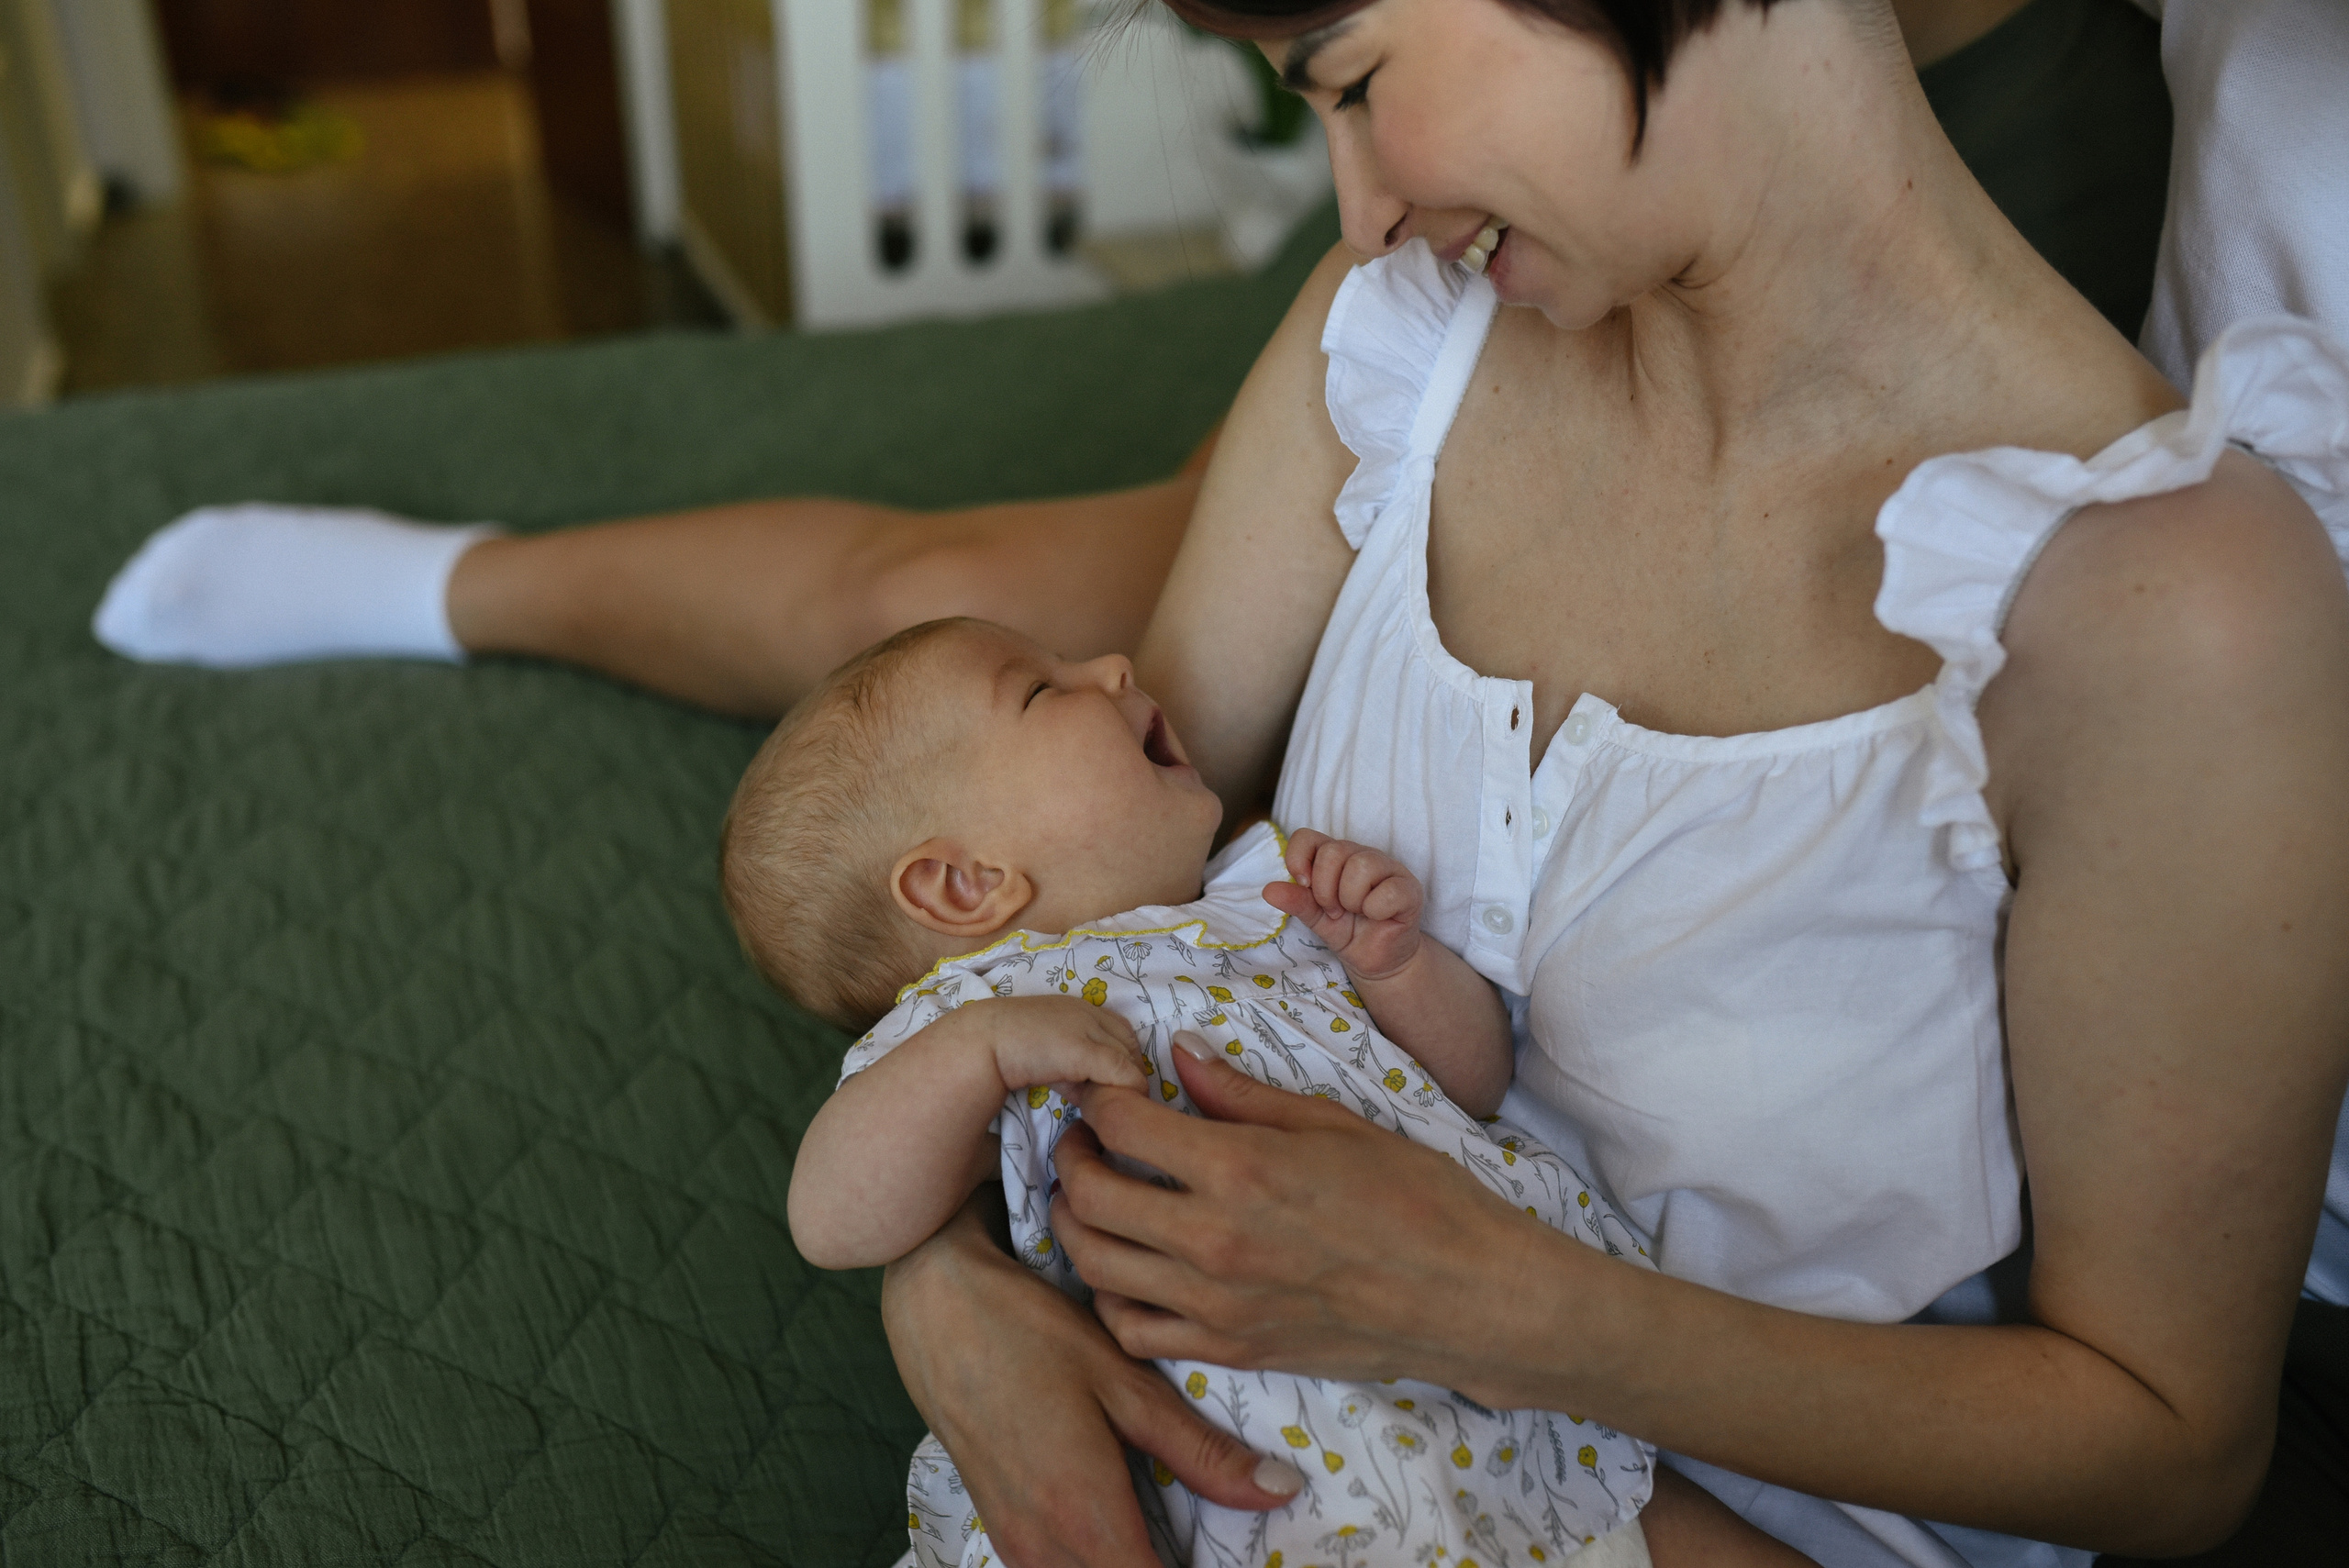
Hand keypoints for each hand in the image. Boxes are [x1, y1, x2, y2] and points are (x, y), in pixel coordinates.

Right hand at [883, 1192, 1307, 1567]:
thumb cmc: (1032, 1333)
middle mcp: (1044, 1550)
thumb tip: (1281, 1492)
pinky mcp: (1002, 1529)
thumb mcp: (1125, 1384)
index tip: (1251, 1558)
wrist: (936, 1305)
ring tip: (1181, 1535)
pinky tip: (1135, 1522)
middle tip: (1213, 1540)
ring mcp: (1016, 1545)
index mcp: (1086, 1519)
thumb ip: (1201, 1451)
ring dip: (1137, 1566)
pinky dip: (1103, 1560)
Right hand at [953, 994, 1149, 1097]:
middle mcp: (1088, 1013)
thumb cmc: (1001, 1045)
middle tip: (1115, 1098)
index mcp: (1076, 1007)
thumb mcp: (1042, 1048)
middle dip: (1128, 1071)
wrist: (979, 1042)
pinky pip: (1122, 1074)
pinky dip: (1125, 1092)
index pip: (1119, 1029)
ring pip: (1129, 1060)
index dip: (1121, 1056)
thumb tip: (1083, 1089)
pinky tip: (1110, 1110)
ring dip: (1126, 1086)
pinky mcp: (1085, 1051)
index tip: (1109, 1081)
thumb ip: (1066, 1061)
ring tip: (1112, 1107)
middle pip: (1129, 1043)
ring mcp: (1088, 1030)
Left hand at [1052, 1046, 1574, 1400]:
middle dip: (1072, 1158)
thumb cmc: (1416, 1198)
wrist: (1466, 1296)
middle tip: (1084, 1139)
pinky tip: (1128, 1268)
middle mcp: (1212, 1240)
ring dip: (1077, 1225)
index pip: (1121, 1125)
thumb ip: (1241, 1094)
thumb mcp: (1330, 1123)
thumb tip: (1179, 1055)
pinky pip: (1133, 1330)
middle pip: (1090, 1197)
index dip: (1098, 1098)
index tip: (1103, 1090)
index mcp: (1239, 1169)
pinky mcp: (1230, 1350)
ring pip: (1096, 1267)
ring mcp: (1215, 1304)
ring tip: (1092, 1198)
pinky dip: (1112, 1297)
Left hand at [1262, 829, 1423, 979]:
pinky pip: (1387, 891)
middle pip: (1333, 851)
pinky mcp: (1409, 889)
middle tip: (1335, 910)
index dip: (1298, 859)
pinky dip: (1375, 910)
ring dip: (1351, 899)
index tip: (1303, 886)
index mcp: (1335, 857)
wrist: (1378, 960)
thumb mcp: (1315, 918)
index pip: (1307, 836)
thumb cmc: (1348, 931)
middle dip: (1325, 890)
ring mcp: (1389, 869)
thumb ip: (1297, 902)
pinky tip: (1378, 917)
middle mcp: (1362, 855)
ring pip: (1360, 866)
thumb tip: (1268, 890)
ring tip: (1356, 913)